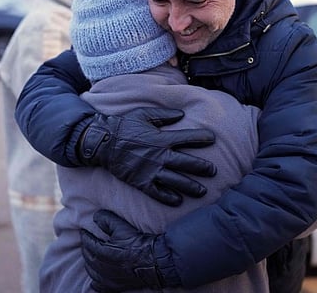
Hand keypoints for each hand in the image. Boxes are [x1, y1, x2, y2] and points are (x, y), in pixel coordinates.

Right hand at [78, 107, 215, 205]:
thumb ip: (164, 115)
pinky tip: (178, 202)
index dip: (201, 137)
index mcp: (161, 138)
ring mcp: (150, 170)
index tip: (213, 138)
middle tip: (214, 171)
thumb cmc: (124, 126)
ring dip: (190, 186)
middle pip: (186, 163)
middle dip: (202, 167)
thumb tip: (182, 114)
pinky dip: (168, 198)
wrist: (102, 142)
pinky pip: (157, 192)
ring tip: (202, 191)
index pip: (187, 137)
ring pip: (175, 180)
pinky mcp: (141, 182)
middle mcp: (159, 155)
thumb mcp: (144, 114)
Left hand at [81, 210, 176, 291]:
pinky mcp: (115, 286)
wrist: (154, 260)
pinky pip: (98, 285)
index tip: (84, 231)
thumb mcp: (122, 227)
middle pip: (88, 257)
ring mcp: (108, 279)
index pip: (88, 243)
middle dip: (86, 248)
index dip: (85, 236)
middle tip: (87, 241)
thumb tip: (96, 216)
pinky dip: (95, 280)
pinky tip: (97, 276)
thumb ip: (107, 220)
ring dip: (89, 263)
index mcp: (102, 252)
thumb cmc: (138, 243)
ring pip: (91, 272)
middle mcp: (102, 268)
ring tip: (91, 256)